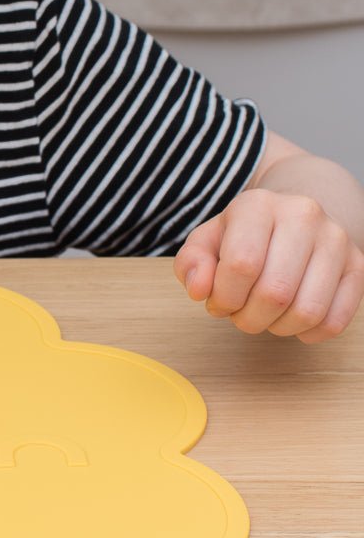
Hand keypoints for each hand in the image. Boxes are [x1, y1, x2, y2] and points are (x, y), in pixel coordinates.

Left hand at [174, 189, 363, 342]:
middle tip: (239, 312)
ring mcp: (336, 240)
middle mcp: (304, 215)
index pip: (241, 265)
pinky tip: (290, 319)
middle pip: (274, 293)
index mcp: (258, 205)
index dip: (224, 297)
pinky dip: (307, 332)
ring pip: (307, 311)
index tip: (218, 301)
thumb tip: (200, 289)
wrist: (293, 218)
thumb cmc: (242, 237)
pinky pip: (334, 320)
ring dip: (277, 328)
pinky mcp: (358, 266)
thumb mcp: (206, 242)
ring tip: (264, 314)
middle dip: (247, 318)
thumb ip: (191, 264)